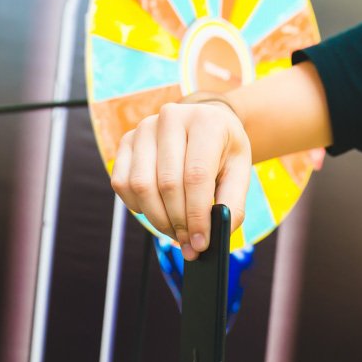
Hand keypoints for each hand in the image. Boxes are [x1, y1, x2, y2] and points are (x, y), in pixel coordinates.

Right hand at [110, 101, 250, 260]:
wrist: (205, 125)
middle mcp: (171, 117)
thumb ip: (232, 203)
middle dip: (178, 222)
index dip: (197, 215)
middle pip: (167, 184)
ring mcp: (144, 128)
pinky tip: (156, 211)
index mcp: (206, 121)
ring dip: (157, 218)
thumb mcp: (239, 172)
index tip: (200, 243)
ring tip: (175, 231)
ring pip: (141, 185)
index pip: (196, 176)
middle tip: (188, 244)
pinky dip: (137, 207)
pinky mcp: (126, 141)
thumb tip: (216, 233)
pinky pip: (122, 183)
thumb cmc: (223, 151)